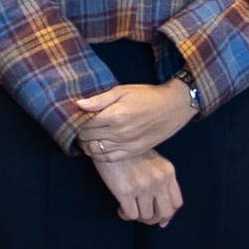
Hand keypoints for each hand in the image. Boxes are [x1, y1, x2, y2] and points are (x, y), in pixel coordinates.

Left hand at [66, 78, 194, 158]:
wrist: (173, 106)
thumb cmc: (146, 96)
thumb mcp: (122, 90)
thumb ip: (99, 99)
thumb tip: (78, 104)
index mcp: (115, 115)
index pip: (84, 124)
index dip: (76, 122)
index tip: (75, 118)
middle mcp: (119, 133)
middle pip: (87, 138)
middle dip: (79, 133)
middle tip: (77, 127)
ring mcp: (127, 144)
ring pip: (95, 151)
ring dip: (86, 145)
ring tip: (86, 137)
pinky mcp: (134, 151)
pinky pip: (109, 158)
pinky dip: (98, 155)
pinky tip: (97, 147)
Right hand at [93, 146, 184, 225]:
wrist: (108, 140)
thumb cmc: (129, 152)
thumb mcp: (154, 162)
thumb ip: (162, 183)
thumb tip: (164, 218)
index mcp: (168, 172)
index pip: (176, 203)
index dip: (167, 214)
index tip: (159, 218)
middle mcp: (159, 180)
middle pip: (165, 213)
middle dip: (153, 219)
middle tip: (143, 216)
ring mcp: (143, 186)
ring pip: (146, 216)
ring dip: (137, 217)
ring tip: (128, 209)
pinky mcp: (125, 190)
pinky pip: (131, 215)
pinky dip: (125, 215)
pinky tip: (120, 208)